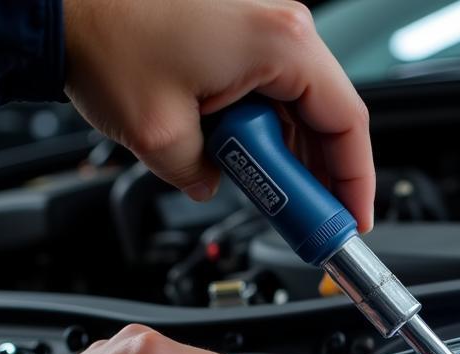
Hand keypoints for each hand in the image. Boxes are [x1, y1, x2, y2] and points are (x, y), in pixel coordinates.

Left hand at [63, 0, 373, 229]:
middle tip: (312, 223)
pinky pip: (270, 89)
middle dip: (323, 177)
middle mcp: (279, 25)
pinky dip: (265, 130)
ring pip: (300, 106)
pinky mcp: (235, 29)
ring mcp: (258, 24)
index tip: (351, 222)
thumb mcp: (163, 138)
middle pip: (329, 116)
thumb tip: (218, 186)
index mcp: (281, 43)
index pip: (348, 125)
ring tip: (273, 198)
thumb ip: (207, 180)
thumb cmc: (103, 37)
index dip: (356, 184)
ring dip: (290, 155)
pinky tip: (247, 160)